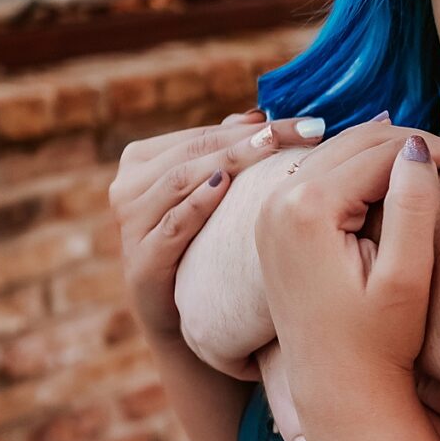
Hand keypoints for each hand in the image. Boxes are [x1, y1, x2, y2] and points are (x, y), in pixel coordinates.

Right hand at [110, 109, 314, 342]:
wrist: (190, 327)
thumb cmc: (209, 251)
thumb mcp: (218, 198)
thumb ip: (227, 152)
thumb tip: (256, 113)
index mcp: (142, 161)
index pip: (207, 133)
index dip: (259, 125)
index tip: (311, 121)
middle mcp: (127, 187)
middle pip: (197, 150)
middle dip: (256, 138)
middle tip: (309, 130)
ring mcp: (129, 226)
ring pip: (181, 179)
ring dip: (231, 160)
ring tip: (275, 147)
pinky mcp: (140, 263)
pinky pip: (170, 226)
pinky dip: (196, 204)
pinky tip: (224, 186)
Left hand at [254, 122, 439, 439]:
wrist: (337, 390)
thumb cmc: (378, 343)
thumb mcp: (407, 278)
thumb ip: (413, 207)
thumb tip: (417, 147)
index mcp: (307, 208)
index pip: (382, 152)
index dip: (439, 151)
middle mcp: (277, 201)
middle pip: (357, 142)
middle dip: (416, 145)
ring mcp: (269, 211)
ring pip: (339, 151)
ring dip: (390, 153)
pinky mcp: (274, 224)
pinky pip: (322, 172)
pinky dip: (362, 168)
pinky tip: (397, 178)